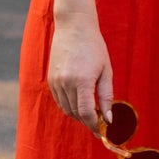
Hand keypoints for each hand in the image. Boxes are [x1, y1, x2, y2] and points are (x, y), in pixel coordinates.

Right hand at [48, 10, 113, 125]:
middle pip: (76, 114)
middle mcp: (66, 83)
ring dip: (78, 114)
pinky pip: (59, 100)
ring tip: (91, 111)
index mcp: (82, 81)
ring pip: (66, 109)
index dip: (95, 125)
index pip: (87, 113)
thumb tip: (108, 119)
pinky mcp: (50, 79)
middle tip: (100, 122)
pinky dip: (69, 105)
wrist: (73, 27)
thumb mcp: (106, 71)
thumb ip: (106, 96)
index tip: (103, 131)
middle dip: (88, 121)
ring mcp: (56, 81)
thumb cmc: (94, 47)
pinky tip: (79, 101)